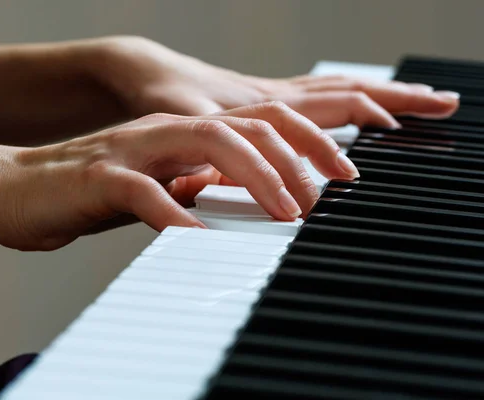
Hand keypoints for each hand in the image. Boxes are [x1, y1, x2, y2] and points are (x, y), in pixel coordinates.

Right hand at [0, 102, 355, 250]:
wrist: (12, 186)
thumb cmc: (86, 190)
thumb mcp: (153, 186)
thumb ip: (191, 187)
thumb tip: (231, 203)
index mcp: (180, 132)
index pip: (257, 124)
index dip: (305, 143)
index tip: (342, 176)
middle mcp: (163, 131)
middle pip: (246, 125)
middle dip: (295, 157)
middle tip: (324, 198)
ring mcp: (132, 149)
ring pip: (206, 143)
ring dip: (253, 177)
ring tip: (284, 213)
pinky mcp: (99, 177)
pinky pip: (145, 192)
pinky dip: (177, 214)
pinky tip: (199, 237)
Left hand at [97, 36, 458, 125]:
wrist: (143, 72)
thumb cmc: (163, 96)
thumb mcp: (188, 124)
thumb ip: (216, 146)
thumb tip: (241, 174)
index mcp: (269, 101)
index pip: (336, 106)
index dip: (372, 119)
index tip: (406, 134)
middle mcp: (279, 95)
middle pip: (351, 93)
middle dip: (399, 98)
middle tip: (443, 104)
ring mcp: (271, 95)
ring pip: (337, 91)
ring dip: (379, 96)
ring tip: (415, 105)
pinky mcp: (260, 99)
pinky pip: (316, 96)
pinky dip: (344, 100)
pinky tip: (352, 110)